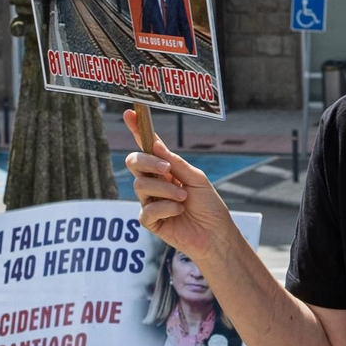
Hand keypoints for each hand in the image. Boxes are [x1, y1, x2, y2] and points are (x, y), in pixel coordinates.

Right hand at [124, 111, 236, 265]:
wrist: (216, 233)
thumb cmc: (209, 205)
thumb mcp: (196, 178)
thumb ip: (175, 163)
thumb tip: (155, 144)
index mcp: (166, 169)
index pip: (148, 147)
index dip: (137, 130)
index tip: (130, 112)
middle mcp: (154, 182)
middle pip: (135, 162)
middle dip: (149, 162)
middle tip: (168, 170)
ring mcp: (150, 201)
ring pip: (141, 185)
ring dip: (166, 189)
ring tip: (184, 197)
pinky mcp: (149, 221)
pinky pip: (147, 209)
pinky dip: (166, 207)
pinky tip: (178, 211)